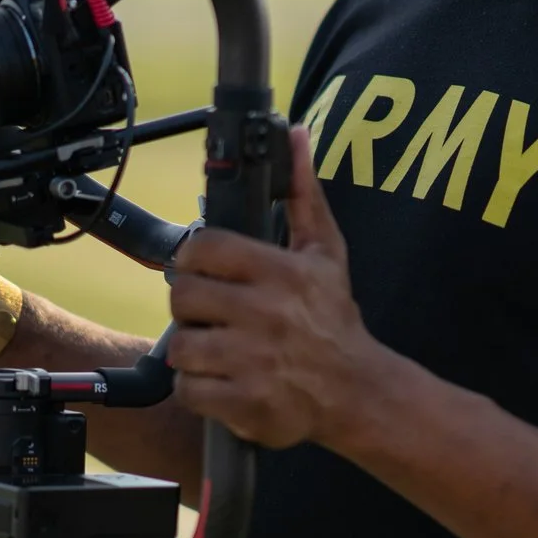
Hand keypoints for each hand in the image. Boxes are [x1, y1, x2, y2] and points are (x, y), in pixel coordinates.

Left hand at [166, 127, 396, 448]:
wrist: (356, 391)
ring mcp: (252, 360)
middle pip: (183, 296)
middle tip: (213, 311)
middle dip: (193, 305)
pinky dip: (199, 388)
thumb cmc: (333, 319)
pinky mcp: (243, 402)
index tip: (204, 269)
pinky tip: (223, 379)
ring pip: (181, 346)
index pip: (204, 249)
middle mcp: (265, 313)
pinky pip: (189, 389)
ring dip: (194, 349)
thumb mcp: (326, 252)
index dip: (194, 258)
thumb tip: (297, 135)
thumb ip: (305, 193)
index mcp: (281, 271)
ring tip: (219, 347)